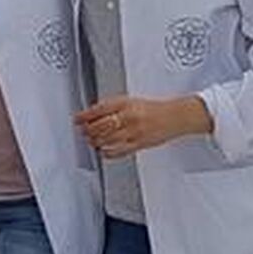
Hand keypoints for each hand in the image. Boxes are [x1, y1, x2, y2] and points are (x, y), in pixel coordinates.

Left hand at [75, 95, 211, 156]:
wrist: (175, 116)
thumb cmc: (153, 109)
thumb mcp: (131, 101)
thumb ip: (112, 107)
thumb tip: (92, 115)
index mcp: (125, 103)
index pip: (99, 110)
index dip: (84, 116)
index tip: (76, 119)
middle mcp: (128, 117)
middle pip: (100, 126)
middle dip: (87, 130)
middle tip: (82, 131)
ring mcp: (134, 132)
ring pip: (106, 140)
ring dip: (95, 141)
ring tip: (91, 141)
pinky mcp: (139, 144)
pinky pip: (118, 151)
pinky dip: (107, 152)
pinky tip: (103, 150)